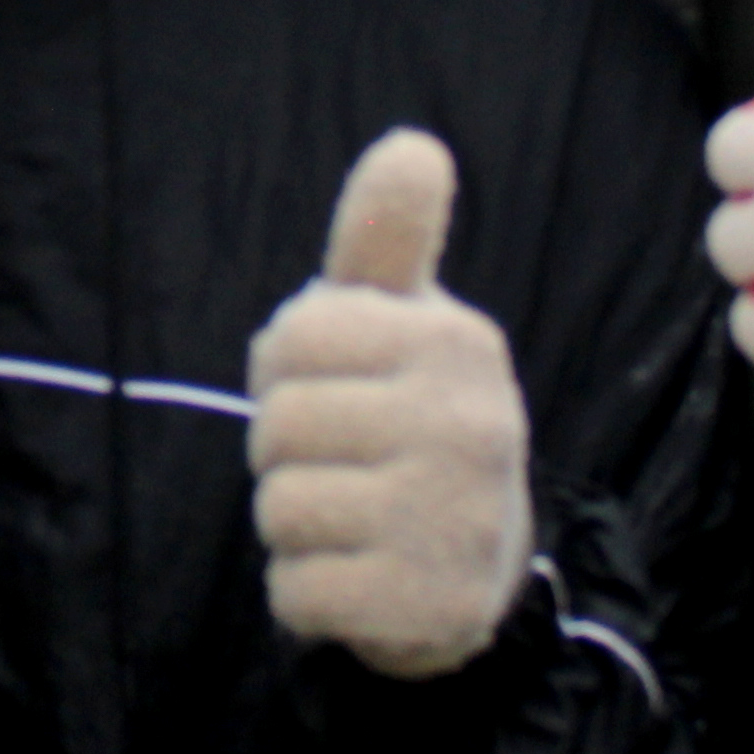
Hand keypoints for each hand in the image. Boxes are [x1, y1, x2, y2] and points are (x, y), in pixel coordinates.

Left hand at [248, 131, 534, 680]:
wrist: (476, 573)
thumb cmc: (410, 421)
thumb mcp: (401, 325)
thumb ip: (385, 240)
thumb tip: (413, 146)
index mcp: (458, 343)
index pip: (289, 339)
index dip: (283, 371)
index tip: (333, 390)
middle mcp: (472, 425)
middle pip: (276, 427)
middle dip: (284, 452)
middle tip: (343, 466)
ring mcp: (456, 521)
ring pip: (279, 510)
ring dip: (291, 526)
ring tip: (350, 521)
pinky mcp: (429, 607)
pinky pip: (295, 595)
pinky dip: (303, 595)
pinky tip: (355, 579)